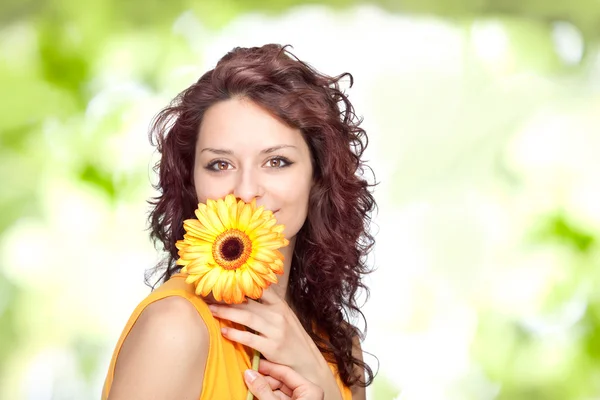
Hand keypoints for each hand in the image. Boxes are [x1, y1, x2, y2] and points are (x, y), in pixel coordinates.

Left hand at [208, 288, 341, 399]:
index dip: (241, 284)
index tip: (224, 282)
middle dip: (227, 299)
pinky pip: (250, 338)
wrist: (307, 361)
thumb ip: (269, 306)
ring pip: (247, 317)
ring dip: (227, 313)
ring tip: (212, 310)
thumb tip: (249, 293)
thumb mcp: (285, 316)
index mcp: (280, 305)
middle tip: (210, 296)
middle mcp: (278, 315)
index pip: (260, 288)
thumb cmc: (292, 337)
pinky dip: (235, 334)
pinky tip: (224, 331)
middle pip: (249, 303)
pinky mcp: (272, 347)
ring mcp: (275, 331)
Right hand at [244, 360, 323, 399]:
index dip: (268, 367)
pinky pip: (278, 398)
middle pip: (281, 381)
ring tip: (248, 383)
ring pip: (278, 391)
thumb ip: (263, 390)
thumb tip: (248, 373)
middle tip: (247, 375)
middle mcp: (308, 394)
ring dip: (263, 389)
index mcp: (311, 390)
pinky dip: (266, 396)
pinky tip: (254, 393)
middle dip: (263, 380)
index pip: (286, 371)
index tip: (253, 363)